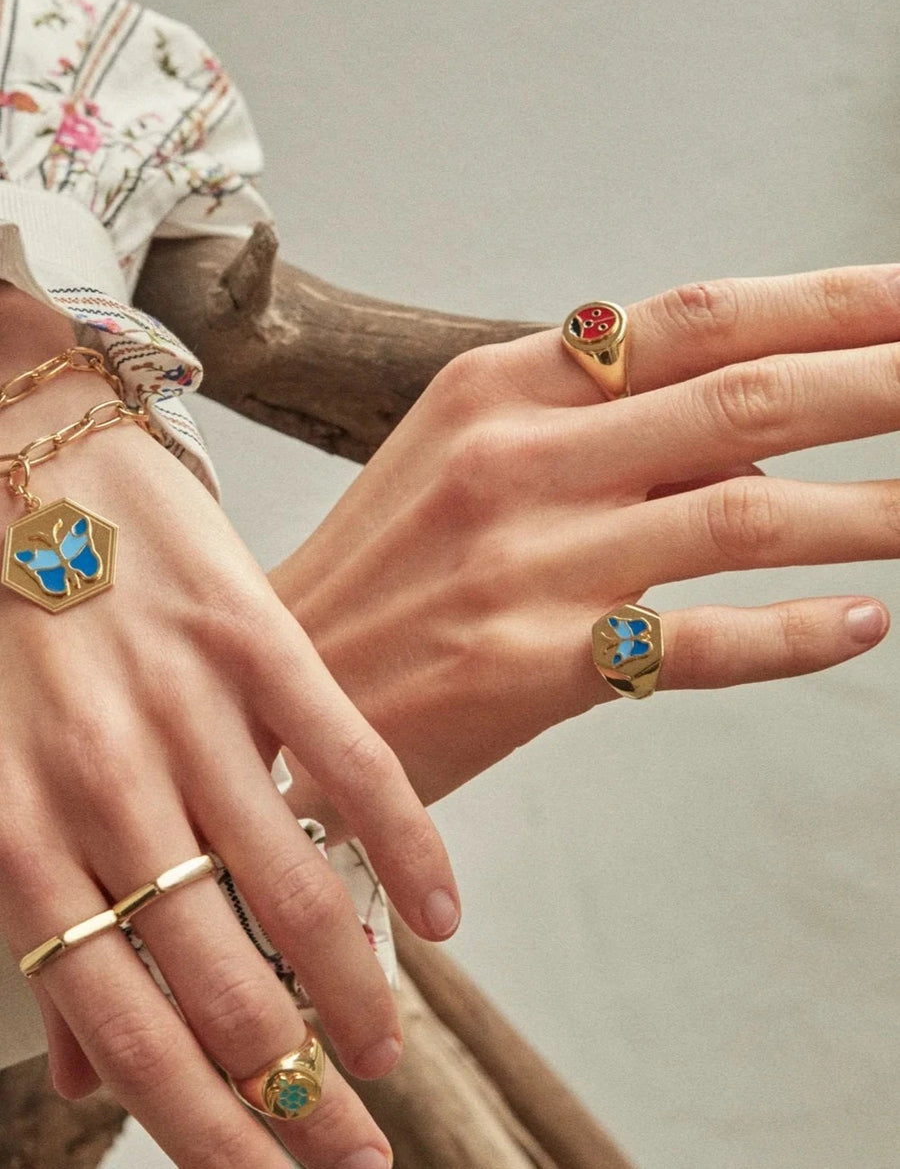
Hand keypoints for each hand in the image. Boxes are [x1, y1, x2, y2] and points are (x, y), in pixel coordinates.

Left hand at [0, 290, 457, 1167]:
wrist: (12, 449)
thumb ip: (43, 916)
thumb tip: (91, 1058)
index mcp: (18, 833)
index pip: (128, 1026)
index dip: (209, 1122)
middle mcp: (102, 786)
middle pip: (219, 980)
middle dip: (295, 1092)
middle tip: (358, 1153)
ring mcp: (184, 708)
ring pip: (293, 886)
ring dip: (356, 988)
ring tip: (396, 1052)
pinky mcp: (252, 635)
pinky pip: (345, 759)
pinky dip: (405, 840)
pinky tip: (443, 907)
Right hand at [272, 263, 896, 822]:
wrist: (287, 690)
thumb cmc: (389, 570)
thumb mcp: (469, 458)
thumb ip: (604, 431)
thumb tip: (761, 439)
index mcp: (502, 386)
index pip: (695, 317)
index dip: (826, 300)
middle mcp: (519, 457)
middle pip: (746, 396)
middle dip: (886, 380)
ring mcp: (529, 561)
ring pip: (745, 512)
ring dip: (872, 510)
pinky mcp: (534, 665)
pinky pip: (697, 643)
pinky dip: (794, 634)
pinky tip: (860, 624)